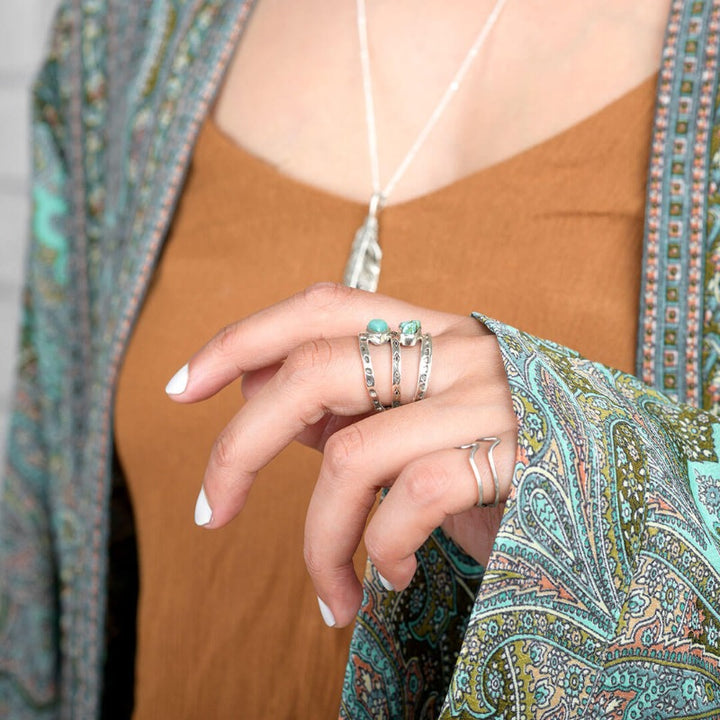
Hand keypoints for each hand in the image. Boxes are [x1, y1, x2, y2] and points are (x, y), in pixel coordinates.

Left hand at [166, 283, 516, 625]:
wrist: (610, 492)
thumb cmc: (495, 458)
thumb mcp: (417, 425)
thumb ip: (345, 403)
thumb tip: (255, 392)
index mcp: (429, 330)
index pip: (321, 307)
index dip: (243, 339)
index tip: (182, 387)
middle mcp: (457, 350)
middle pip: (314, 372)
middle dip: (239, 447)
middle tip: (211, 512)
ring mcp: (487, 400)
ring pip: (351, 457)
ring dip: (318, 542)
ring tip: (329, 593)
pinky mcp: (511, 458)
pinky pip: (407, 503)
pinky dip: (380, 554)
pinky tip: (394, 579)